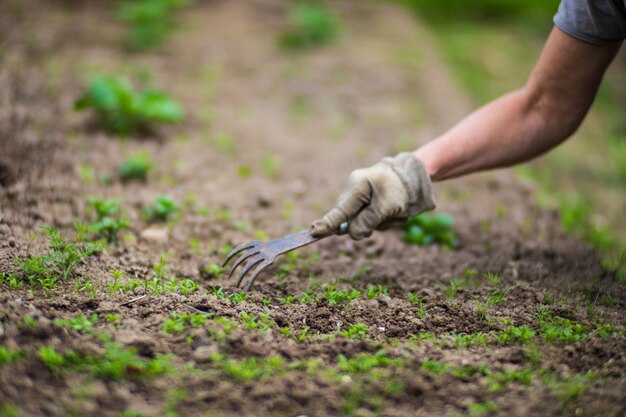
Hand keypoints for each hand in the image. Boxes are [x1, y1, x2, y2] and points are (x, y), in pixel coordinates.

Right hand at [311, 152, 435, 239]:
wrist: (419, 177)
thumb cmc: (402, 187)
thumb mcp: (386, 206)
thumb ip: (367, 221)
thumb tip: (352, 234)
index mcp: (356, 186)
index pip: (339, 211)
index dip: (327, 224)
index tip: (313, 232)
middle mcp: (356, 191)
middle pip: (352, 219)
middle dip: (368, 224)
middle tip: (386, 216)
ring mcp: (364, 198)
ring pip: (365, 223)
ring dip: (381, 223)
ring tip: (396, 212)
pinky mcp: (373, 204)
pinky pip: (374, 221)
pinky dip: (386, 221)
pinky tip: (397, 213)